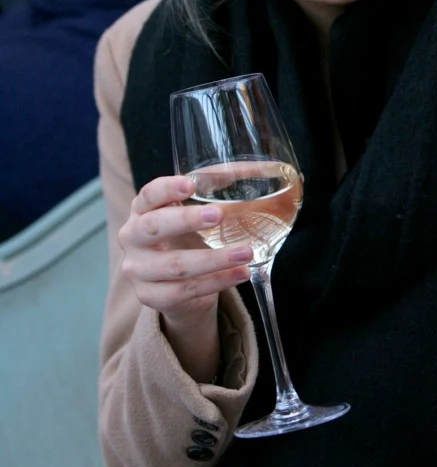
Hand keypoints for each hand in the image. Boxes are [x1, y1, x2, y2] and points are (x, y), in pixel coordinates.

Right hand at [118, 175, 252, 377]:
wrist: (177, 286)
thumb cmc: (189, 237)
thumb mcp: (198, 212)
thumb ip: (224, 190)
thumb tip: (275, 170)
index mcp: (142, 209)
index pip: (148, 194)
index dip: (167, 188)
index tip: (191, 184)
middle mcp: (132, 237)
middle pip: (153, 227)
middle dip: (187, 220)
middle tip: (219, 215)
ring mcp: (138, 270)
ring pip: (174, 265)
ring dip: (214, 259)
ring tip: (246, 252)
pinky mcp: (150, 297)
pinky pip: (184, 291)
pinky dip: (216, 282)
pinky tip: (241, 273)